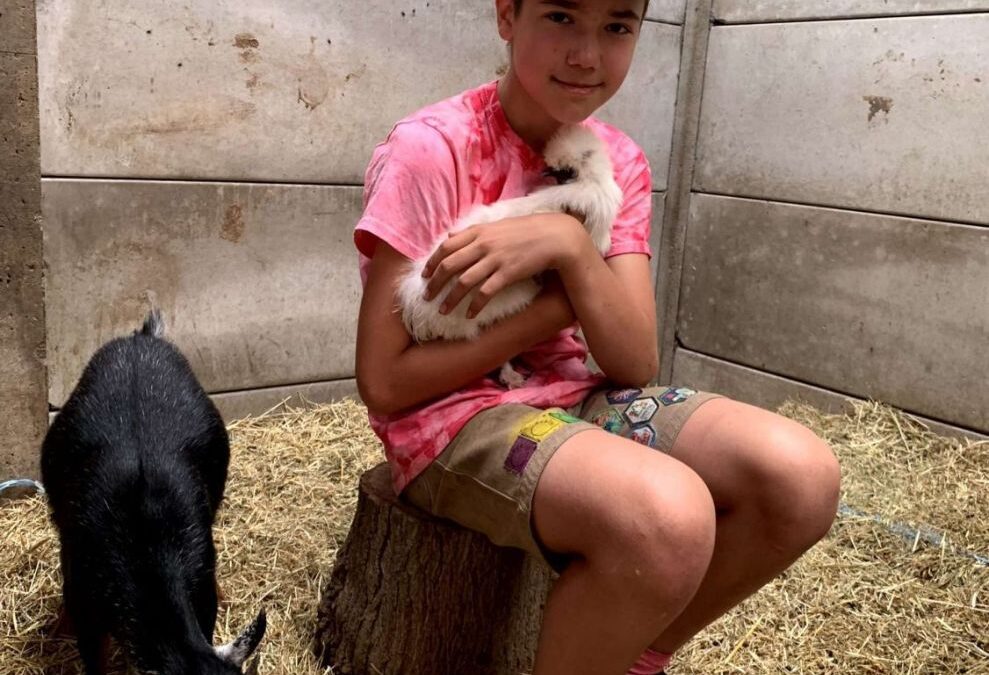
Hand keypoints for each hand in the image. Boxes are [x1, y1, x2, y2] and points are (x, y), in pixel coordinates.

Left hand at [422, 212, 586, 317]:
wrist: (555, 237)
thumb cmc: (527, 230)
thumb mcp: (497, 225)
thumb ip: (472, 231)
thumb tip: (449, 235)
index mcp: (479, 231)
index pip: (446, 247)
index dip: (432, 263)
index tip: (424, 276)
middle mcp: (483, 244)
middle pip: (449, 265)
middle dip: (434, 283)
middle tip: (427, 297)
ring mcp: (495, 259)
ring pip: (463, 282)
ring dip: (450, 299)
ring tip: (443, 311)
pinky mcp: (508, 274)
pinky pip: (485, 293)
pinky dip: (474, 306)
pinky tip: (469, 315)